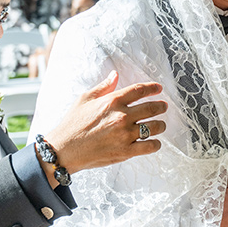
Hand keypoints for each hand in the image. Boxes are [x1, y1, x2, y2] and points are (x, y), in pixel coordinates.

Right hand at [44, 71, 167, 179]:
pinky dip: (155, 144)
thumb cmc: (72, 123)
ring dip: (160, 125)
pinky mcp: (125, 151)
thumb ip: (103, 87)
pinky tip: (154, 142)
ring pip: (154, 127)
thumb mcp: (85, 99)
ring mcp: (125, 135)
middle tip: (163, 107)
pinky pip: (149, 147)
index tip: (159, 89)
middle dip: (161, 106)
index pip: (139, 90)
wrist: (64, 150)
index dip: (152, 88)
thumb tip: (115, 75)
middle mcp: (122, 116)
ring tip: (160, 125)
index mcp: (113, 101)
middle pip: (151, 108)